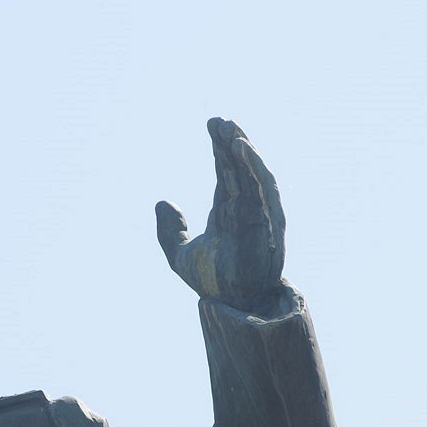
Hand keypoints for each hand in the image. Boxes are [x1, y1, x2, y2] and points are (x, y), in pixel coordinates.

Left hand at [156, 118, 286, 311]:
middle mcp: (246, 208)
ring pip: (254, 174)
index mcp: (230, 211)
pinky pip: (261, 189)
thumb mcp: (179, 255)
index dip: (220, 147)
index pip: (227, 171)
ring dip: (244, 151)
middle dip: (232, 142)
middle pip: (240, 167)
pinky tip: (242, 150)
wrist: (230, 306)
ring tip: (230, 131)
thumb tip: (161, 202)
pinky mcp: (265, 221)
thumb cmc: (213, 281)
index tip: (212, 123)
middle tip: (220, 120)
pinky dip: (253, 168)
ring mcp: (257, 213)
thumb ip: (169, 230)